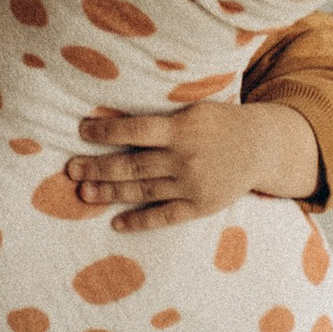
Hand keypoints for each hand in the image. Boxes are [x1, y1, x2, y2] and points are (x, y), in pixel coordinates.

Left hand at [67, 98, 319, 233]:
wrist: (261, 147)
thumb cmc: (218, 122)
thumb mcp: (193, 109)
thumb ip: (162, 117)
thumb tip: (120, 120)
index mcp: (181, 129)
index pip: (135, 130)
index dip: (106, 132)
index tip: (81, 131)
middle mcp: (184, 158)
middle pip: (133, 165)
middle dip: (98, 167)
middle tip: (71, 169)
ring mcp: (192, 184)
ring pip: (143, 191)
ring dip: (111, 193)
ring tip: (84, 193)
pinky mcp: (200, 206)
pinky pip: (165, 216)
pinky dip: (140, 221)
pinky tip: (117, 222)